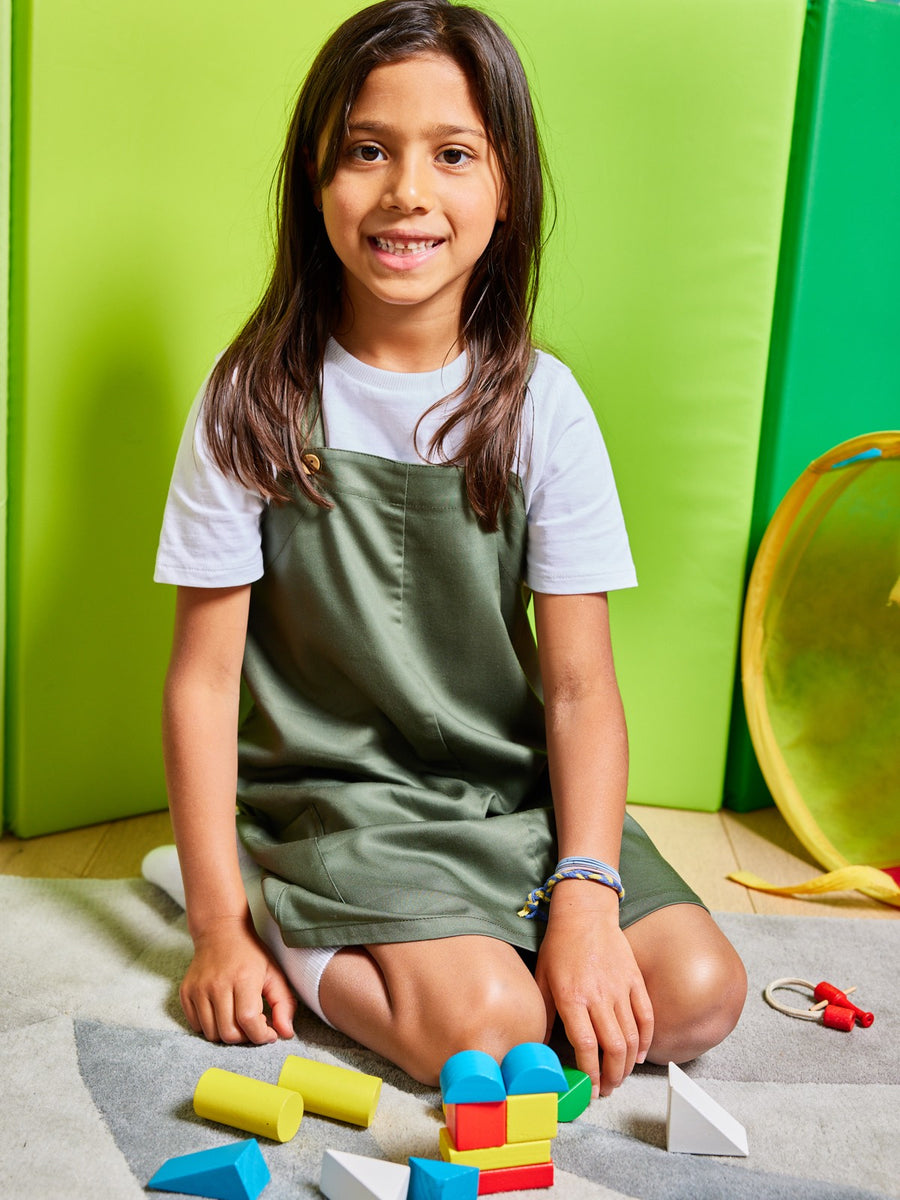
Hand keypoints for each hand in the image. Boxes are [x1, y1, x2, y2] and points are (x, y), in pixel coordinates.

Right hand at [180, 915, 296, 1044]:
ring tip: (238, 1018)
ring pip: (211, 1033)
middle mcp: (217, 984)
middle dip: (246, 1037)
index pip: (248, 1020)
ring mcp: (198, 989)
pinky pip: (196, 1025)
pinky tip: (222, 1013)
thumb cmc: (250, 953)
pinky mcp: (186, 992)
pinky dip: (211, 1026)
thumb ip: (284, 1003)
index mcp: (243, 978)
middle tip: (254, 1024)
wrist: (220, 930)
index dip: (261, 1035)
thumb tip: (286, 1034)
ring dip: (228, 1033)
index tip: (269, 1033)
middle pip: (229, 1033)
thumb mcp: (274, 972)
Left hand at [535, 881, 653, 1097]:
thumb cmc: (560, 946)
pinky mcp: (635, 980)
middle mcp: (598, 996)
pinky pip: (646, 1016)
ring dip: (628, 1063)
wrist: (585, 913)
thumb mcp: (543, 979)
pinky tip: (639, 1053)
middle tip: (608, 1089)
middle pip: (613, 1047)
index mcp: (572, 997)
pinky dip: (646, 1039)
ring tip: (620, 1077)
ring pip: (632, 1036)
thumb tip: (539, 1047)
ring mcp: (620, 988)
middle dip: (612, 1076)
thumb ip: (545, 1015)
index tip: (590, 1089)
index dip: (590, 1073)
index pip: (586, 1045)